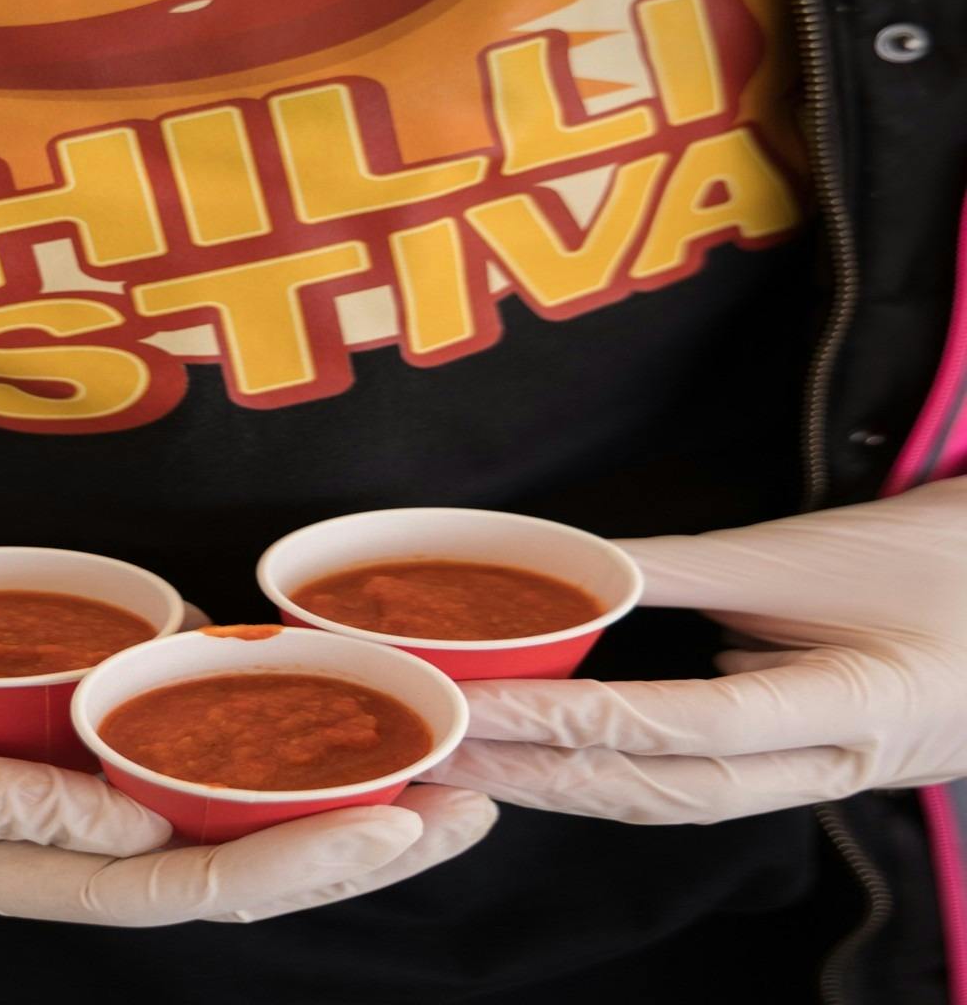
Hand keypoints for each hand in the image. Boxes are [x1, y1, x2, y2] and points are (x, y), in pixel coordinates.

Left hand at [421, 479, 966, 822]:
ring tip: (466, 762)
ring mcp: (816, 781)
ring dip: (561, 786)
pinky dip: (606, 776)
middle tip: (438, 747)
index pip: (688, 726)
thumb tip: (568, 566)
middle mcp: (833, 766)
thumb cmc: (932, 561)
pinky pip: (687, 787)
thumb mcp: (807, 551)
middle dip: (542, 775)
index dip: (574, 716)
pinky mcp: (796, 772)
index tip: (477, 700)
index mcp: (857, 707)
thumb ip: (682, 565)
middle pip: (664, 790)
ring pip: (670, 803)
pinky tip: (538, 761)